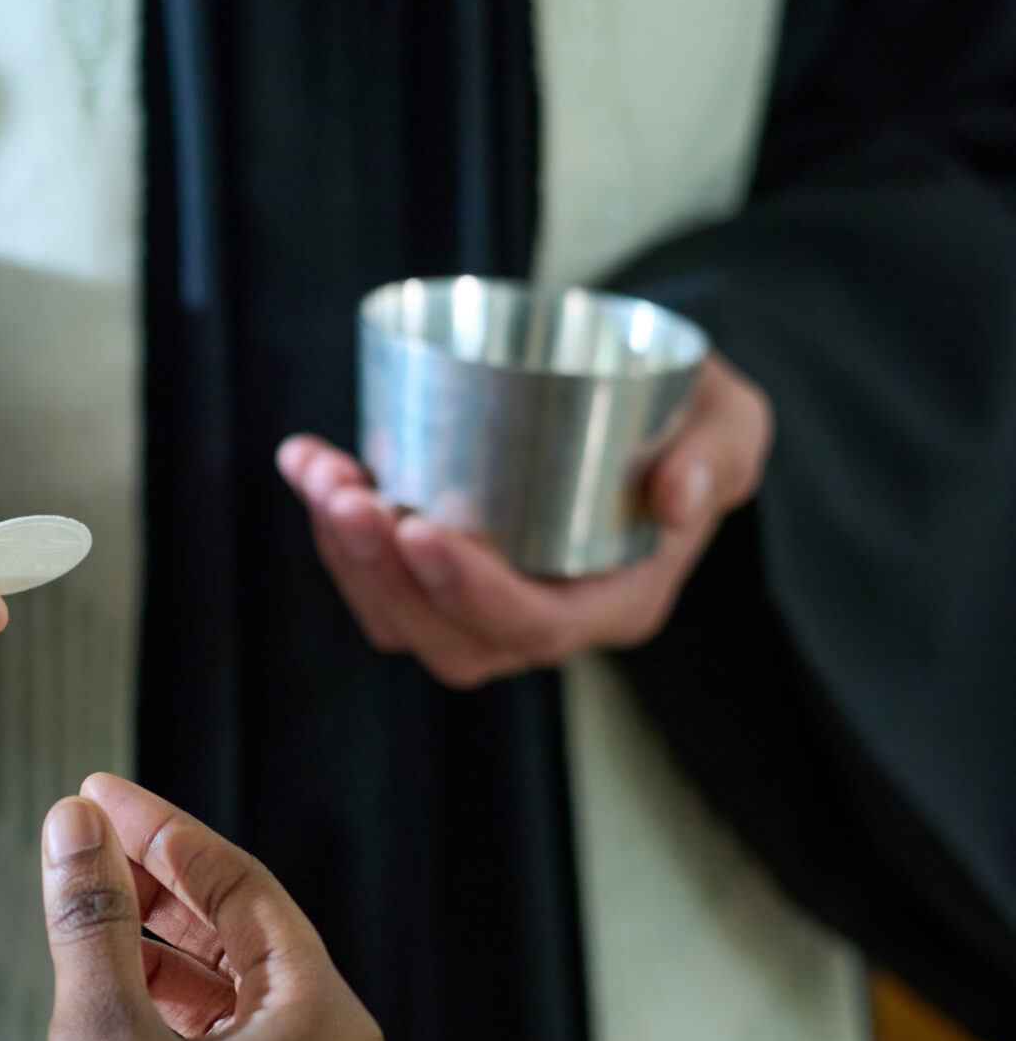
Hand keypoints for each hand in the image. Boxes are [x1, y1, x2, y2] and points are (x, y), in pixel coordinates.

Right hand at [27, 774, 381, 1040]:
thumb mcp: (99, 1034)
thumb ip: (92, 916)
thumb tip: (76, 823)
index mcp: (326, 1024)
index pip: (243, 888)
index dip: (161, 830)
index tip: (93, 793)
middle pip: (249, 937)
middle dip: (162, 884)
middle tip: (85, 835)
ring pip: (238, 998)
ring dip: (162, 949)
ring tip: (84, 909)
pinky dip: (175, 1017)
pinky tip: (112, 999)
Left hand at [277, 350, 771, 687]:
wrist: (655, 403)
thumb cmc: (696, 418)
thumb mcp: (733, 425)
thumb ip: (716, 456)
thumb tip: (677, 497)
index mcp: (616, 603)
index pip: (533, 628)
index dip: (467, 592)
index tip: (416, 525)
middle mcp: (546, 619)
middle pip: (447, 638)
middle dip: (381, 575)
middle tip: (346, 495)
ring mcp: (487, 600)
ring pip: (399, 616)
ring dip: (344, 554)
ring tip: (320, 473)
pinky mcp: (443, 570)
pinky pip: (377, 578)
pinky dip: (332, 528)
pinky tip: (308, 460)